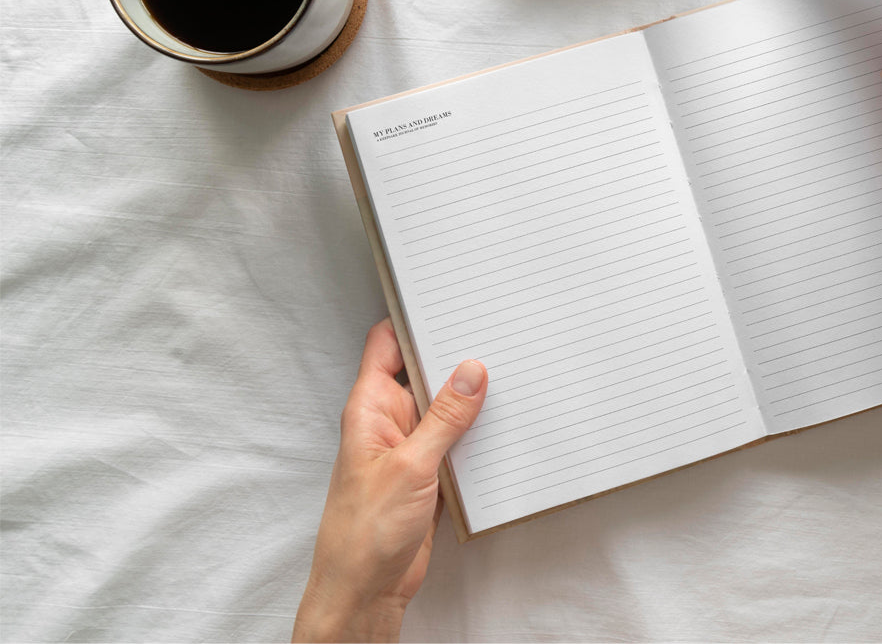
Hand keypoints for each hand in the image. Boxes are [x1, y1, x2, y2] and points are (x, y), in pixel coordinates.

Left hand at [293, 319, 486, 641]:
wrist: (365, 588)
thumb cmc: (365, 531)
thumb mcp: (411, 466)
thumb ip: (445, 417)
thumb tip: (471, 371)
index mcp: (371, 406)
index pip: (387, 343)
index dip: (414, 318)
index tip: (449, 298)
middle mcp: (390, 419)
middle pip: (425, 370)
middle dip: (456, 355)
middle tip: (495, 333)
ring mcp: (411, 445)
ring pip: (446, 406)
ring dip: (472, 398)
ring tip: (511, 374)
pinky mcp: (430, 471)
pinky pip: (458, 438)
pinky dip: (478, 432)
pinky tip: (504, 422)